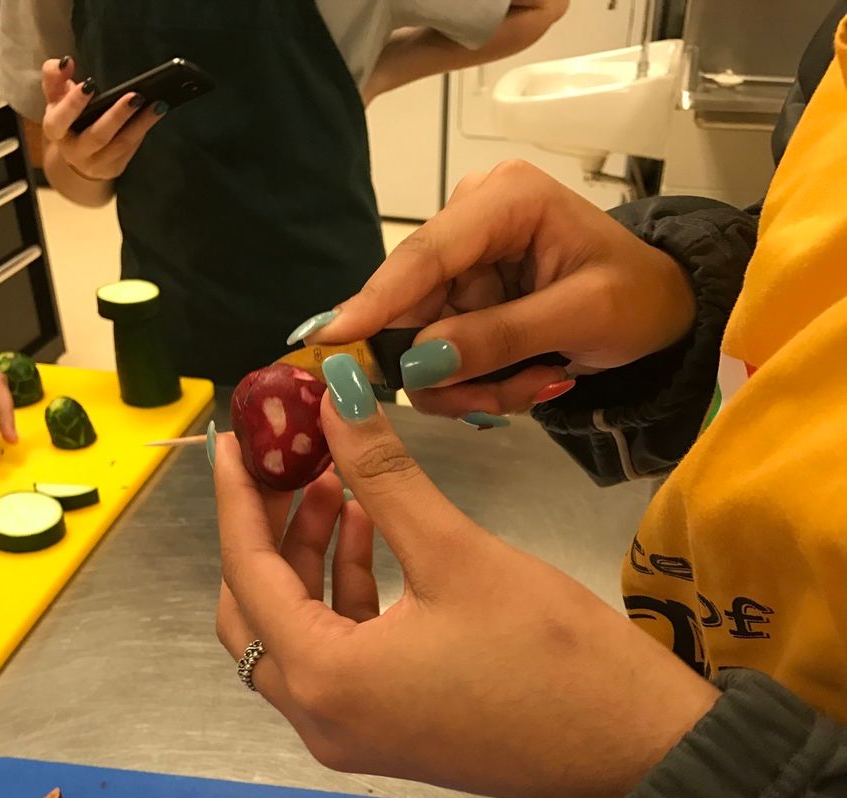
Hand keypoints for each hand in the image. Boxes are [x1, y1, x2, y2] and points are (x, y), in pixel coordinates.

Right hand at [41, 57, 162, 183]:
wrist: (76, 155)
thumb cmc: (67, 118)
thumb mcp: (55, 97)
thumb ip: (54, 76)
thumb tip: (67, 62)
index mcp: (56, 130)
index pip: (61, 118)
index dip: (74, 103)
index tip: (90, 84)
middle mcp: (74, 151)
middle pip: (98, 135)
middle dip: (117, 115)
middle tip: (136, 96)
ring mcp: (95, 164)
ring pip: (121, 145)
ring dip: (141, 124)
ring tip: (158, 104)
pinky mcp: (113, 169)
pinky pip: (130, 150)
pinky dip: (142, 131)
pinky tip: (154, 115)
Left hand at [214, 361, 717, 797]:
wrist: (634, 749)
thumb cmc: (551, 654)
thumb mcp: (457, 554)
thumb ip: (383, 476)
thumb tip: (335, 398)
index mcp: (324, 677)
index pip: (247, 573)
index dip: (239, 498)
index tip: (237, 437)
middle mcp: (319, 716)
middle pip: (255, 611)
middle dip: (269, 530)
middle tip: (292, 460)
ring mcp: (351, 732)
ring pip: (295, 632)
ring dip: (309, 559)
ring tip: (341, 484)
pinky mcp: (386, 732)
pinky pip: (337, 656)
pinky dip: (343, 596)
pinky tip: (373, 536)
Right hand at [303, 161, 697, 417]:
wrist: (661, 313)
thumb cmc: (636, 300)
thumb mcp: (581, 317)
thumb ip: (500, 337)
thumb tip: (420, 363)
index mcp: (503, 201)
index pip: (425, 254)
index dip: (376, 301)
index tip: (328, 340)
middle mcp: (470, 225)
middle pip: (414, 310)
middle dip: (450, 368)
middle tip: (493, 404)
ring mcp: (463, 268)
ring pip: (424, 346)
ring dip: (473, 384)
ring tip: (534, 384)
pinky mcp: (462, 304)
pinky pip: (443, 360)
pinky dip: (480, 384)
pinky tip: (526, 379)